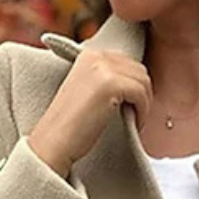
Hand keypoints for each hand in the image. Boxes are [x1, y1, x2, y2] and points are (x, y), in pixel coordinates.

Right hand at [28, 47, 152, 173]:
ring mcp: (102, 68)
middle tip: (135, 116)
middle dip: (142, 94)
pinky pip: (141, 94)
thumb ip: (107, 82)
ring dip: (145, 104)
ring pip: (143, 81)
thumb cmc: (70, 128)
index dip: (134, 87)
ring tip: (134, 121)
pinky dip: (143, 111)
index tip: (131, 107)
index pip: (127, 63)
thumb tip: (137, 85)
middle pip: (138, 69)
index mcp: (89, 55)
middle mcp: (95, 56)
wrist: (54, 143)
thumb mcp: (87, 93)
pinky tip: (134, 124)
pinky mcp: (110, 84)